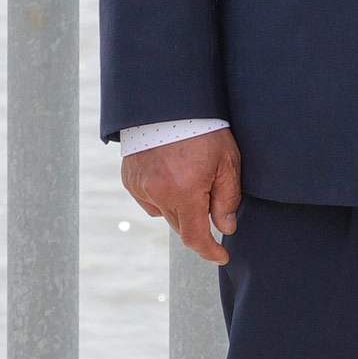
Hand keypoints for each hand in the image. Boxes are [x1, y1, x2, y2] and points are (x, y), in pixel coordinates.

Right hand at [122, 129, 243, 265]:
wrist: (167, 102)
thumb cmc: (202, 128)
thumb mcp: (227, 161)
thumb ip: (227, 198)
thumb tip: (225, 228)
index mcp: (183, 192)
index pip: (195, 237)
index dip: (210, 251)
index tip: (222, 256)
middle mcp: (157, 194)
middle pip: (180, 225)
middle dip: (198, 222)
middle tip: (211, 199)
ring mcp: (140, 187)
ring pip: (164, 213)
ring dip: (179, 207)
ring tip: (190, 177)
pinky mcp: (130, 179)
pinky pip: (150, 199)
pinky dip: (162, 195)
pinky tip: (172, 174)